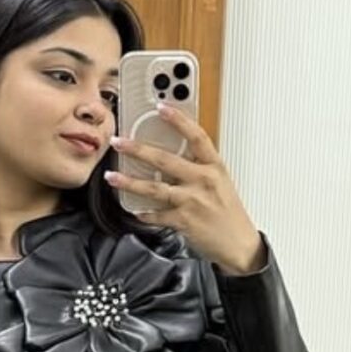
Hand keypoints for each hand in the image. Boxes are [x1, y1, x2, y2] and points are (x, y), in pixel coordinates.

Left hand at [105, 101, 264, 272]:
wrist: (239, 244)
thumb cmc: (229, 213)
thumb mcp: (220, 183)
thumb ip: (198, 168)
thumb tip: (170, 158)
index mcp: (214, 167)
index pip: (196, 136)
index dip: (179, 120)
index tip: (162, 107)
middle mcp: (203, 181)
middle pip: (165, 160)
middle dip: (137, 149)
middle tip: (118, 142)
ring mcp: (192, 201)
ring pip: (154, 188)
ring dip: (129, 181)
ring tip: (112, 176)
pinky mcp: (184, 221)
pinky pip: (157, 215)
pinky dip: (144, 213)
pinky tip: (134, 210)